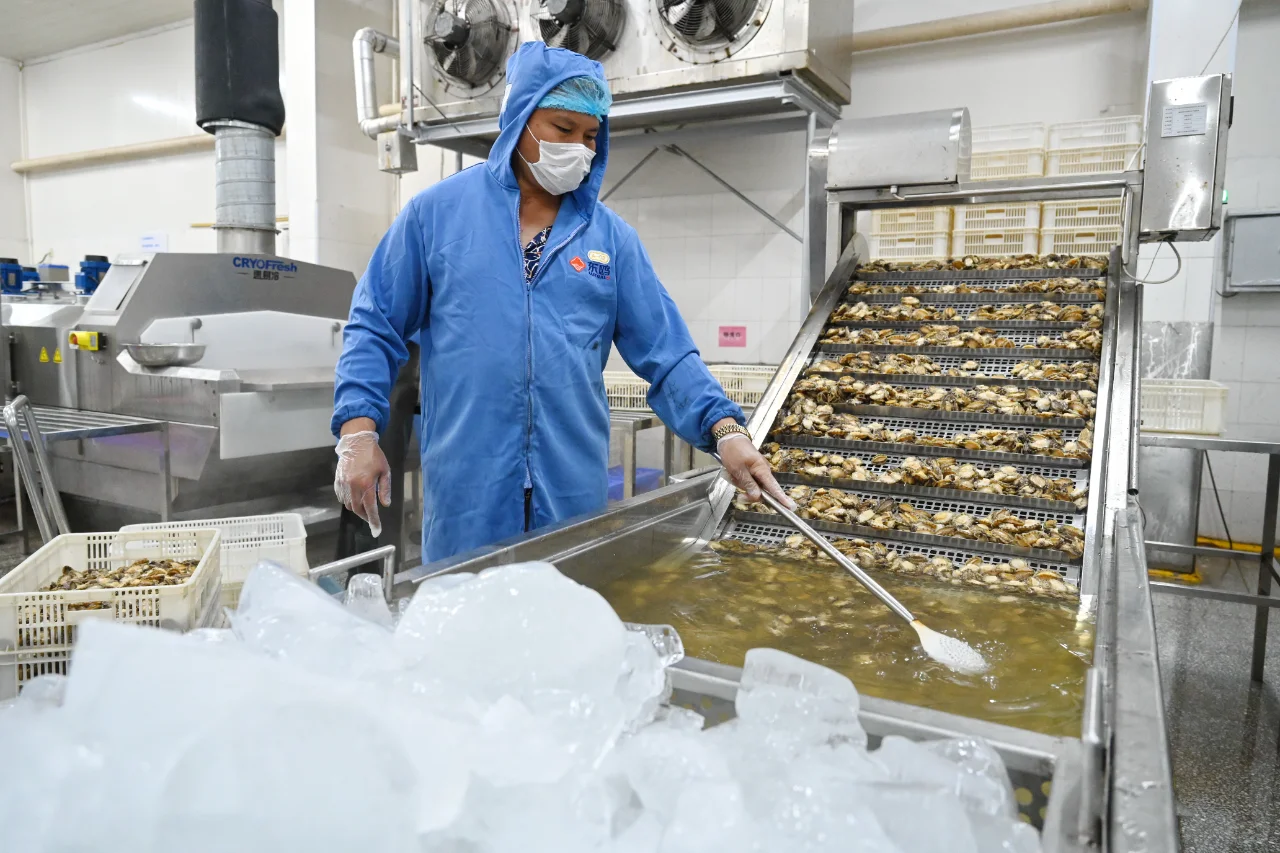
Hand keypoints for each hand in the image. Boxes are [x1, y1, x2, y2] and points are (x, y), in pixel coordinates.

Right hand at [334, 421, 391, 536]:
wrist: (356, 442)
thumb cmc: (374, 456)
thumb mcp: (385, 471)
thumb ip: (385, 489)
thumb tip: (385, 504)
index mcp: (366, 484)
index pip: (370, 508)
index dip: (374, 521)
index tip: (377, 530)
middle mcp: (353, 486)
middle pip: (358, 509)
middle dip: (365, 516)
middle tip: (372, 517)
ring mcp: (343, 484)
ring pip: (349, 505)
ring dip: (357, 509)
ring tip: (364, 506)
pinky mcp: (337, 481)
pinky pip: (341, 497)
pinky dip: (348, 501)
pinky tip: (355, 498)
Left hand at [717, 432, 796, 509]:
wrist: (729, 437)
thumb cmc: (733, 451)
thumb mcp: (738, 469)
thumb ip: (748, 484)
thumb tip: (758, 497)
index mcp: (762, 469)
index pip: (774, 487)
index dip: (781, 498)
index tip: (791, 507)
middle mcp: (763, 471)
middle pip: (762, 491)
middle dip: (749, 493)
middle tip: (738, 492)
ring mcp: (758, 471)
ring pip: (753, 487)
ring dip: (741, 484)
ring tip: (733, 474)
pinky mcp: (753, 470)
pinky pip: (748, 481)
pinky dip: (740, 480)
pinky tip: (733, 473)